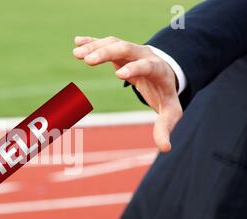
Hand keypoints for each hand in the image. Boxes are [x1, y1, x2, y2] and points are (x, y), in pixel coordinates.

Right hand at [73, 36, 182, 151]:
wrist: (165, 75)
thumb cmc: (165, 95)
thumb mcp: (169, 112)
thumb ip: (165, 127)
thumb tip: (165, 148)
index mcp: (158, 70)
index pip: (147, 65)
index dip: (135, 69)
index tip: (119, 75)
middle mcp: (145, 55)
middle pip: (127, 48)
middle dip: (107, 53)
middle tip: (88, 61)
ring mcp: (132, 50)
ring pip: (113, 43)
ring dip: (95, 47)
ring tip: (77, 54)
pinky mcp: (121, 50)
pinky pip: (106, 43)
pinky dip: (92, 42)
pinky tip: (77, 42)